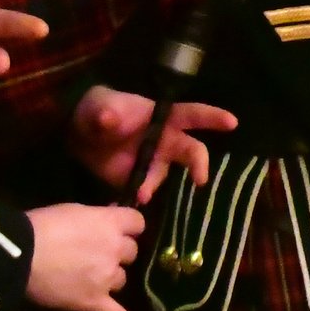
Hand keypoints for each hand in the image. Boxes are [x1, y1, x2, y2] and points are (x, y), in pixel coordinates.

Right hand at [25, 203, 147, 310]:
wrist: (19, 254)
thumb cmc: (42, 225)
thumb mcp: (74, 210)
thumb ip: (98, 217)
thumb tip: (112, 217)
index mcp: (111, 224)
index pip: (137, 223)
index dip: (127, 227)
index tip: (116, 229)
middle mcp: (115, 250)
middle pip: (131, 252)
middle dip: (116, 252)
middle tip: (91, 253)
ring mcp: (107, 278)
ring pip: (122, 279)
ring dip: (110, 277)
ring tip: (85, 277)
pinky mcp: (93, 301)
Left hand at [65, 84, 237, 204]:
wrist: (77, 133)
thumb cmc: (100, 110)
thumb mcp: (101, 107)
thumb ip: (106, 113)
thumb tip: (108, 119)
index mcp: (164, 118)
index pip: (194, 115)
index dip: (213, 118)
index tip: (232, 123)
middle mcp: (166, 141)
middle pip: (192, 152)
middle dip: (199, 164)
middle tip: (200, 180)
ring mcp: (153, 162)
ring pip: (164, 176)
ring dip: (154, 185)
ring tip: (140, 193)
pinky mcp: (138, 179)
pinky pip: (144, 191)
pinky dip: (136, 198)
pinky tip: (125, 203)